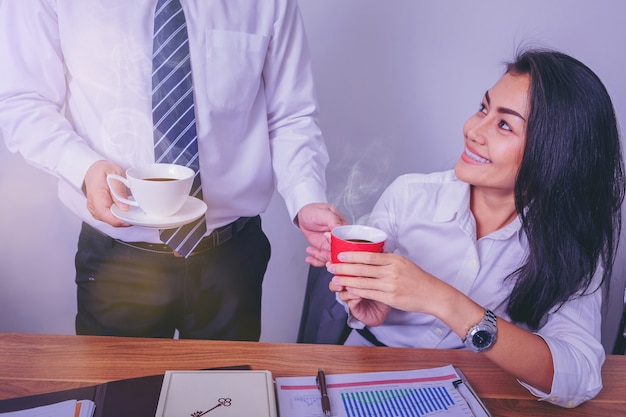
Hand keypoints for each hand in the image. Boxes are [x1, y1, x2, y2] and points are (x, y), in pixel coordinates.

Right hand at [83, 160, 129, 226]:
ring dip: (122, 218)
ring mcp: (94, 209)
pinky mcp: (98, 211)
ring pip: (110, 221)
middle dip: (123, 220)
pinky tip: (125, 211)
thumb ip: (119, 189)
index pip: (105, 214)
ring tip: (131, 211)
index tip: (130, 220)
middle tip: (135, 214)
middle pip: (109, 220)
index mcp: (96, 195)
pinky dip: (118, 216)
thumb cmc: (104, 170)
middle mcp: (93, 205)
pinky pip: (109, 218)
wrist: (94, 170)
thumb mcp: (114, 173)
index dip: (119, 220)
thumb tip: (124, 207)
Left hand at [297, 203, 346, 265]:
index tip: (330, 244)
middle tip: (321, 252)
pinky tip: (309, 258)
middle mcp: (339, 238)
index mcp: (343, 227)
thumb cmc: (314, 211)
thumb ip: (332, 219)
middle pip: (340, 252)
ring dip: (321, 257)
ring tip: (312, 251)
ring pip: (331, 258)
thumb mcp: (323, 213)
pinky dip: (316, 261)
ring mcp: (331, 245)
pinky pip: (323, 259)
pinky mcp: (324, 249)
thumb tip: (338, 226)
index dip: (340, 245)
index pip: (346, 240)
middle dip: (330, 255)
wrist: (303, 216)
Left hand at [327, 251, 458, 317]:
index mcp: (394, 260)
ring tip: (335, 279)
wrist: (432, 294)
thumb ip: (387, 260)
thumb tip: (370, 255)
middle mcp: (391, 271)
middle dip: (343, 268)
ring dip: (346, 281)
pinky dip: (356, 291)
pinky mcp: (390, 298)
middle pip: (361, 268)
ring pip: (362, 282)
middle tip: (331, 266)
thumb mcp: (404, 263)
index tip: (339, 255)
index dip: (351, 256)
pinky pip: (369, 294)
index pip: (368, 256)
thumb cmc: (418, 278)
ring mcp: (390, 285)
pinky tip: (348, 290)